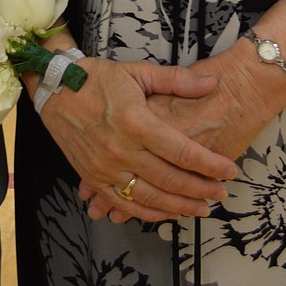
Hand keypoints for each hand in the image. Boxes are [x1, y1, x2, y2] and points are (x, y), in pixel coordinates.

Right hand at [83, 40, 285, 222]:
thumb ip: (176, 80)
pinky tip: (168, 214)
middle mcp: (122, 150)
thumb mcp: (137, 72)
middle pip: (171, 179)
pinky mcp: (93, 178)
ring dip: (180, 207)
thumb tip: (212, 84)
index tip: (229, 171)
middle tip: (221, 194)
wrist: (55, 89)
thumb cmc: (97, 78)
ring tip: (202, 209)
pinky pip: (125, 205)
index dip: (209, 164)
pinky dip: (149, 213)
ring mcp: (106, 168)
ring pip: (150, 198)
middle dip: (201, 189)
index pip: (182, 151)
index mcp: (136, 122)